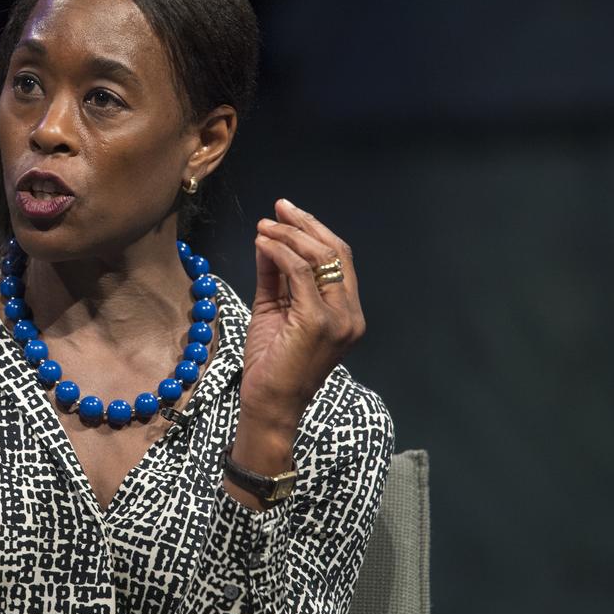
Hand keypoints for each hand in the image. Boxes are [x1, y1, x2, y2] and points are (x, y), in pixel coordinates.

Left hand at [240, 199, 366, 435]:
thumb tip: (267, 241)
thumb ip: (275, 277)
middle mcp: (350, 314)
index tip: (288, 213)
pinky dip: (279, 252)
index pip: (340, 259)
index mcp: (347, 313)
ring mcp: (338, 319)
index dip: (315, 231)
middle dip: (305, 224)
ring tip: (264, 226)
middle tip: (279, 208)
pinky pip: (299, 273)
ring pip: (320, 257)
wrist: (270, 406)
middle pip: (335, 252)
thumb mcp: (274, 311)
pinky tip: (262, 243)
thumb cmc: (272, 365)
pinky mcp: (317, 322)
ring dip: (289, 235)